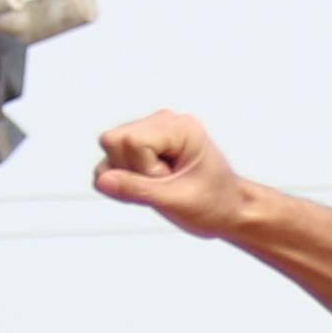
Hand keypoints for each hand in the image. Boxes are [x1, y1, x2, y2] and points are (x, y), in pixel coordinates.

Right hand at [92, 111, 250, 235]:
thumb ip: (135, 189)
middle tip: (166, 185)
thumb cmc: (215, 203)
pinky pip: (111, 162)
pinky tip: (152, 186)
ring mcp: (150, 132)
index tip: (169, 182)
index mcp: (179, 127)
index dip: (143, 170)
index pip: (131, 141)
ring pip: (110, 152)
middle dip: (133, 172)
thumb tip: (102, 180)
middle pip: (113, 141)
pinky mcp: (141, 147)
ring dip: (130, 178)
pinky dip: (125, 181)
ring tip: (162, 186)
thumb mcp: (176, 201)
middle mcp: (163, 122)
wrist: (229, 210)